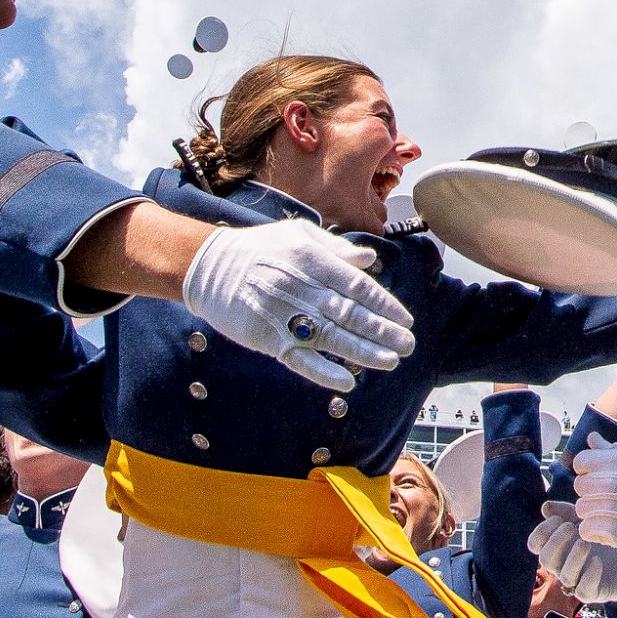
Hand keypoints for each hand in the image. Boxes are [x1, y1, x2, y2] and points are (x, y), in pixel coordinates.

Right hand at [180, 221, 415, 391]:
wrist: (207, 267)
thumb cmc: (258, 248)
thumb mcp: (297, 235)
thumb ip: (335, 249)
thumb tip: (368, 259)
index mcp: (311, 260)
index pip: (357, 286)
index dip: (384, 304)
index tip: (405, 318)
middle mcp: (301, 288)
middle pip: (350, 314)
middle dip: (383, 331)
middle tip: (408, 344)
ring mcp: (283, 315)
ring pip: (331, 338)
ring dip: (364, 353)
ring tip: (391, 361)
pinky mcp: (267, 338)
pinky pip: (299, 359)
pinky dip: (323, 372)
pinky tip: (347, 382)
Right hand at [528, 503, 616, 602]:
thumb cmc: (605, 536)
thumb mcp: (586, 518)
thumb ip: (566, 511)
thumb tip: (546, 507)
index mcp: (558, 548)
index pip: (535, 545)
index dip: (541, 532)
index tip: (557, 519)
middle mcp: (563, 566)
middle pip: (545, 560)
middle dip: (555, 542)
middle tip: (571, 528)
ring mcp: (578, 580)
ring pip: (565, 576)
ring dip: (573, 558)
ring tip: (586, 543)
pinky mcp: (594, 592)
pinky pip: (584, 590)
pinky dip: (589, 576)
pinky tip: (597, 561)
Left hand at [573, 432, 616, 555]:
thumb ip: (610, 450)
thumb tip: (591, 438)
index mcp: (616, 461)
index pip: (580, 462)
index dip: (587, 471)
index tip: (598, 478)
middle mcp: (610, 481)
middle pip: (579, 486)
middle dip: (590, 493)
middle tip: (607, 499)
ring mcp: (610, 506)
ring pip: (581, 509)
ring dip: (592, 513)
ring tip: (610, 515)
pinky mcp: (612, 531)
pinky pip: (586, 529)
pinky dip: (594, 532)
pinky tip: (608, 530)